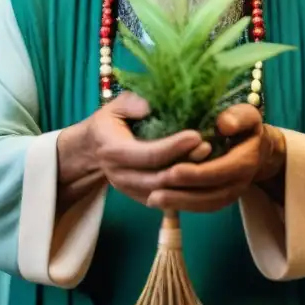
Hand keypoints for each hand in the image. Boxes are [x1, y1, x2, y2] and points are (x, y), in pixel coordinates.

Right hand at [63, 92, 210, 206]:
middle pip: (160, 179)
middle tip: (209, 146)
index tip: (196, 135)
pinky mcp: (141, 199)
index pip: (148, 155)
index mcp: (114, 151)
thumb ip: (132, 104)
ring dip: (190, 180)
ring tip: (211, 160)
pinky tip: (203, 174)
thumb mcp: (116, 106)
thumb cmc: (111, 122)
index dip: (174, 147)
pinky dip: (185, 189)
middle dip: (187, 165)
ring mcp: (131, 191)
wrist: (93, 149)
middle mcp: (121, 176)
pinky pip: (167, 200)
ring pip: (166, 194)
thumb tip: (150, 106)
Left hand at [146, 104, 285, 213]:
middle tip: (154, 193)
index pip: (221, 171)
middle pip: (212, 195)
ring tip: (152, 200)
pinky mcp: (222, 198)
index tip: (173, 171)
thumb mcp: (247, 115)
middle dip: (183, 195)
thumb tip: (223, 124)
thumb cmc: (246, 126)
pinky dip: (184, 206)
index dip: (197, 173)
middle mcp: (241, 182)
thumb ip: (239, 117)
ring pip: (206, 205)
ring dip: (180, 204)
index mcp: (247, 160)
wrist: (258, 147)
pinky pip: (204, 207)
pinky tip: (161, 202)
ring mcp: (232, 193)